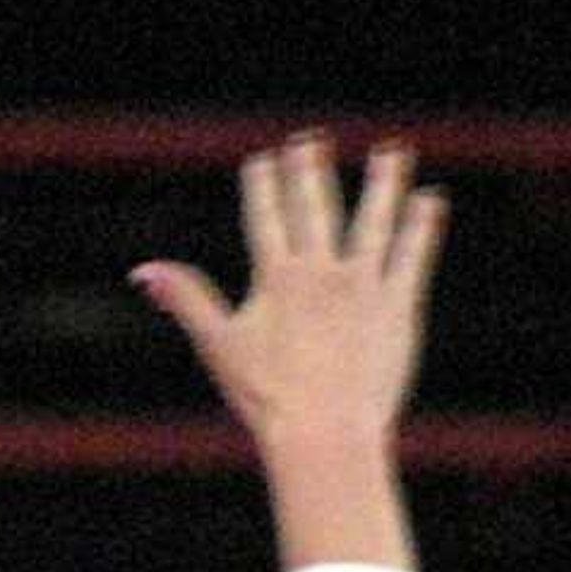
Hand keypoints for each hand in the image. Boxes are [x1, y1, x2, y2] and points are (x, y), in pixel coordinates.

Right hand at [134, 132, 443, 455]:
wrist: (324, 431)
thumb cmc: (266, 395)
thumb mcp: (217, 344)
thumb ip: (184, 298)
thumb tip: (142, 271)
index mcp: (275, 278)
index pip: (266, 219)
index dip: (263, 186)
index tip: (264, 158)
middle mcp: (321, 272)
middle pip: (315, 209)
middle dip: (311, 171)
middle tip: (312, 140)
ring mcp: (364, 285)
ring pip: (374, 221)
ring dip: (383, 183)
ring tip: (393, 151)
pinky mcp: (398, 305)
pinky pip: (412, 255)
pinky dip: (420, 225)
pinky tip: (428, 200)